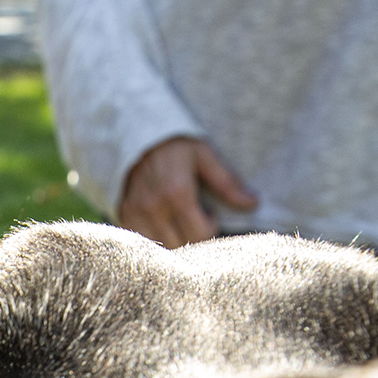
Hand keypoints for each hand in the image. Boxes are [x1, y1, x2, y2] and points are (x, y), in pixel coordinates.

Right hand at [117, 137, 255, 248]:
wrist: (136, 130)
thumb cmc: (175, 143)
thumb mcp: (204, 155)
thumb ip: (227, 183)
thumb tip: (253, 203)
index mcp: (177, 194)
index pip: (200, 234)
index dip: (210, 227)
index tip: (209, 213)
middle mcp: (154, 208)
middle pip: (181, 245)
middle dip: (193, 235)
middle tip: (195, 216)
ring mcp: (136, 213)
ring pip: (162, 247)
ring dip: (175, 238)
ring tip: (179, 219)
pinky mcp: (124, 214)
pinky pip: (143, 240)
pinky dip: (155, 237)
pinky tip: (162, 221)